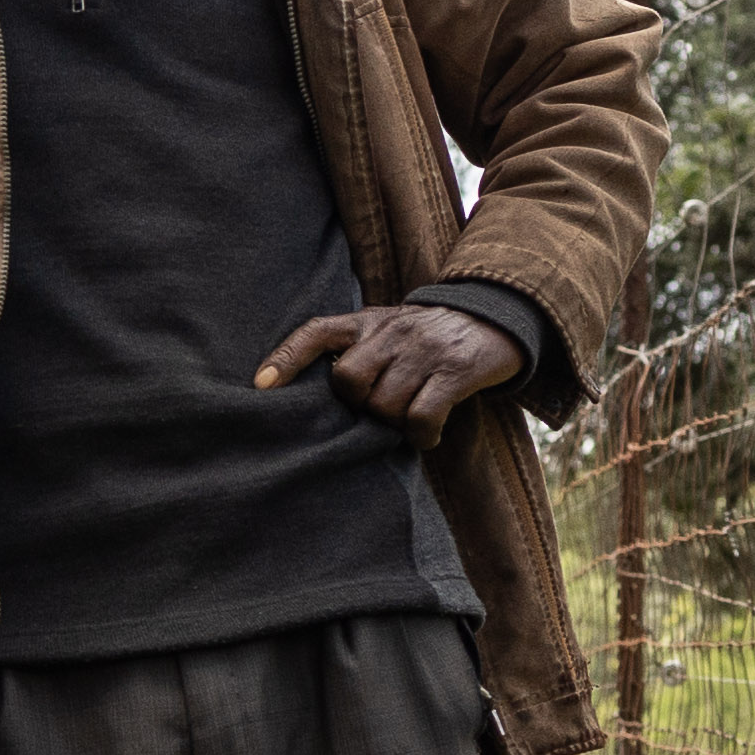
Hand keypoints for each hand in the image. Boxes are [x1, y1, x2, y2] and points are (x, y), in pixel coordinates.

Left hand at [257, 300, 525, 433]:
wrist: (494, 319)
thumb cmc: (426, 338)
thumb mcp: (386, 331)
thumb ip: (356, 353)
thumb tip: (315, 401)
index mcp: (367, 321)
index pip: (317, 332)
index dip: (286, 358)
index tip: (260, 386)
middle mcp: (392, 330)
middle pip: (349, 381)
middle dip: (359, 406)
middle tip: (379, 410)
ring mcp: (423, 350)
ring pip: (385, 404)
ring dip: (394, 424)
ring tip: (409, 420)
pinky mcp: (454, 372)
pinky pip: (422, 417)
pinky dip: (422, 435)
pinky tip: (428, 434)